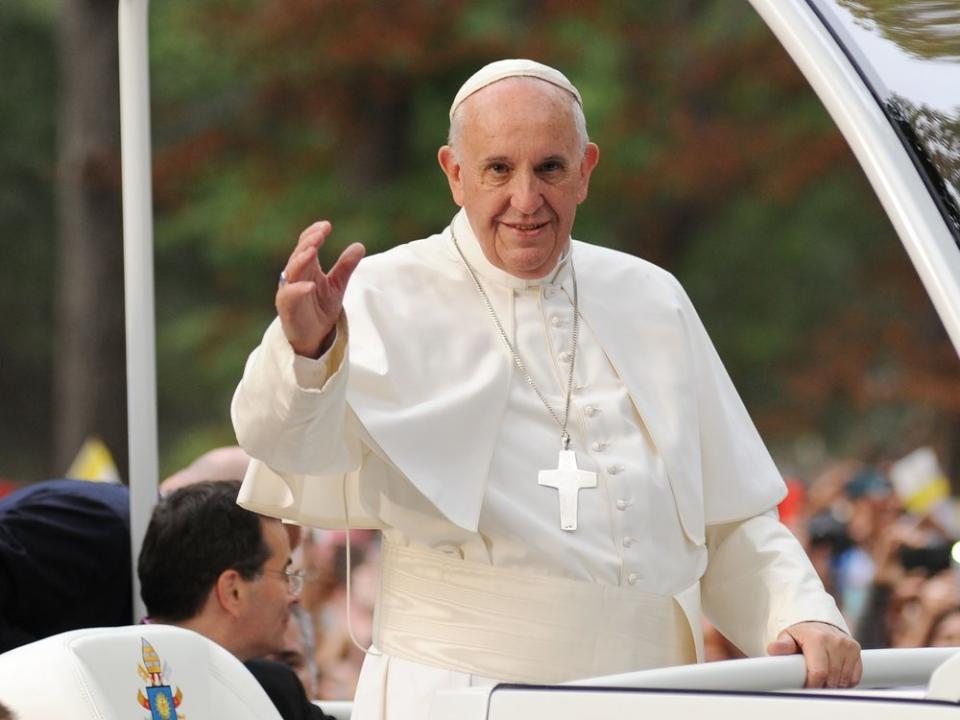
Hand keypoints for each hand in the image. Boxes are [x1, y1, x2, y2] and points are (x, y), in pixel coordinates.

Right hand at [277, 221, 364, 357]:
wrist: (313, 337)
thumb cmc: (320, 308)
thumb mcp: (337, 285)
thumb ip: (345, 267)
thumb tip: (359, 245)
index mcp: (306, 268)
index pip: (306, 245)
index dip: (314, 234)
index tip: (327, 226)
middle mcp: (295, 276)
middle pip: (299, 254)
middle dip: (308, 243)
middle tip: (320, 233)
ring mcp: (289, 291)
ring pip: (292, 271)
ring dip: (301, 260)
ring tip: (312, 250)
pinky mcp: (287, 308)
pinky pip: (290, 296)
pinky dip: (299, 290)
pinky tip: (311, 285)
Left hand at [767, 621, 861, 687]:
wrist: (818, 622)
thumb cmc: (801, 633)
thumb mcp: (788, 636)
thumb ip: (782, 645)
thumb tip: (772, 649)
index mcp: (816, 639)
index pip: (818, 673)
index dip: (812, 685)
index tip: (807, 687)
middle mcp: (834, 641)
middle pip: (831, 678)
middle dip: (822, 686)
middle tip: (813, 683)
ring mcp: (847, 645)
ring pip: (844, 679)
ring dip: (834, 685)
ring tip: (823, 680)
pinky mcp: (855, 649)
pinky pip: (855, 676)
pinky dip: (846, 682)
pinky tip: (835, 677)